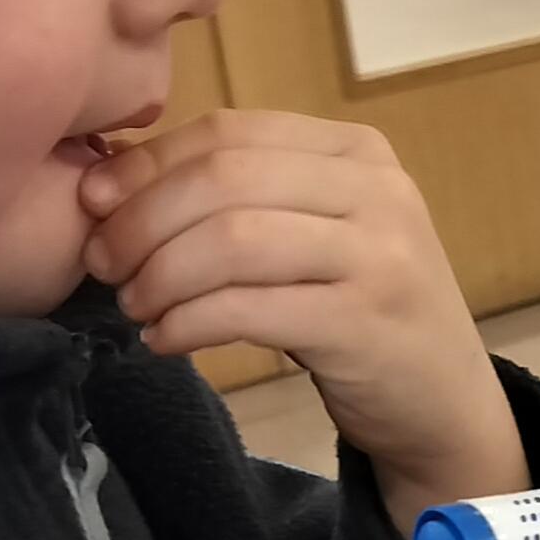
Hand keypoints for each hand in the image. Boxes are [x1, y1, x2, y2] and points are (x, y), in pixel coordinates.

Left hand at [81, 111, 525, 535]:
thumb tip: (112, 176)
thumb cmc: (363, 314)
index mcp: (358, 152)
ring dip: (160, 275)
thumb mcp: (316, 234)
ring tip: (135, 305)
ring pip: (231, 240)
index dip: (147, 165)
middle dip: (142, 221)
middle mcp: (378, 192)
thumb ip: (243, 196)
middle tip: (102, 264)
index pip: (229, 133)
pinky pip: (248, 310)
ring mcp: (379, 257)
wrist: (446, 406)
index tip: (93, 203)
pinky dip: (188, 323)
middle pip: (223, 180)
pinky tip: (165, 339)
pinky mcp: (365, 324)